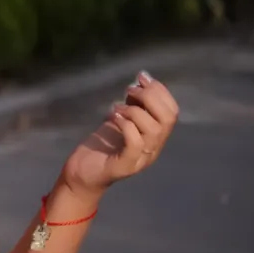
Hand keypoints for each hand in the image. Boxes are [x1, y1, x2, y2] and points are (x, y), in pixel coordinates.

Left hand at [61, 70, 178, 198]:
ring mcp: (140, 160)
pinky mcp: (124, 166)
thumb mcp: (120, 120)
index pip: (172, 112)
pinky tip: (113, 116)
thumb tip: (142, 80)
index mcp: (155, 138)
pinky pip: (136, 144)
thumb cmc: (101, 146)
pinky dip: (126, 125)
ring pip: (154, 130)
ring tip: (118, 107)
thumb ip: (133, 104)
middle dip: (151, 97)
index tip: (142, 78)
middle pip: (168, 119)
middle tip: (129, 90)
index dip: (161, 91)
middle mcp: (153, 150)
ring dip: (135, 110)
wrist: (81, 174)